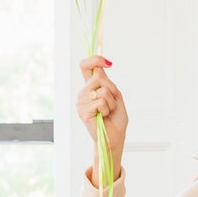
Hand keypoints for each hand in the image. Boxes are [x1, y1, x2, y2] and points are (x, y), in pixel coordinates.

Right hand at [77, 57, 126, 185]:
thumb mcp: (116, 95)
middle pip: (98, 77)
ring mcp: (81, 102)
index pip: (86, 67)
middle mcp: (83, 93)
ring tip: (107, 111)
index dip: (94, 60)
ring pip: (102, 90)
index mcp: (90, 87)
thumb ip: (107, 82)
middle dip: (111, 89)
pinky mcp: (83, 111)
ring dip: (110, 101)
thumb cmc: (115, 118)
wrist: (115, 136)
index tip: (107, 62)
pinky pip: (100, 102)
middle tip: (112, 102)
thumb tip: (99, 69)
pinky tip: (103, 116)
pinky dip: (107, 109)